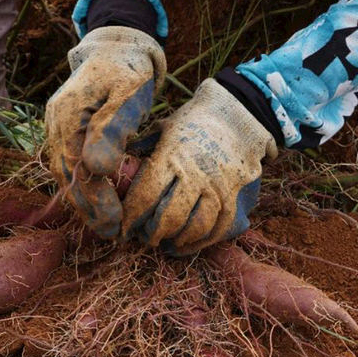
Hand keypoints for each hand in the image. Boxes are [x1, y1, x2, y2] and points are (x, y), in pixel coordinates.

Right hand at [45, 27, 165, 237]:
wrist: (117, 50)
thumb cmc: (127, 71)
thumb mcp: (127, 95)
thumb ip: (112, 131)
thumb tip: (97, 171)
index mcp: (67, 116)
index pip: (77, 169)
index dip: (95, 200)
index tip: (115, 223)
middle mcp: (55, 125)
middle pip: (67, 177)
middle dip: (88, 209)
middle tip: (113, 234)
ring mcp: (57, 129)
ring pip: (66, 175)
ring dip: (84, 202)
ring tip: (107, 226)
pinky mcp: (65, 133)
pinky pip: (70, 166)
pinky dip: (84, 188)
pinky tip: (99, 204)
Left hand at [122, 78, 276, 254]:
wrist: (239, 113)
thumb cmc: (194, 120)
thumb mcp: (164, 127)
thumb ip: (142, 148)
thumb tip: (118, 166)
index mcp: (172, 157)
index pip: (145, 197)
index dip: (131, 218)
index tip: (122, 228)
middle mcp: (195, 175)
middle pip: (169, 218)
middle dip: (152, 234)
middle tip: (143, 237)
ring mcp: (217, 188)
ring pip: (195, 227)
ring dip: (176, 239)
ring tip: (165, 240)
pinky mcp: (233, 196)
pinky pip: (218, 229)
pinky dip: (201, 242)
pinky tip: (186, 243)